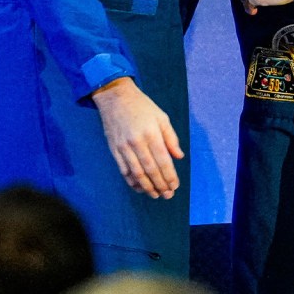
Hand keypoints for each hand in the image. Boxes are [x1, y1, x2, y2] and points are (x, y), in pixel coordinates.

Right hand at [91, 77, 183, 198]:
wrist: (115, 97)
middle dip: (160, 185)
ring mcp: (123, 147)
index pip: (163, 160)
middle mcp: (137, 142)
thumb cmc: (142, 107)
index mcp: (151, 133)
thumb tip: (179, 157)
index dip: (169, 176)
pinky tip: (140, 188)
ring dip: (147, 187)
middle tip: (168, 195)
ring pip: (136, 173)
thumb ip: (171, 138)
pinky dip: (132, 181)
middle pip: (150, 170)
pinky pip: (123, 170)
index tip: (175, 186)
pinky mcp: (114, 149)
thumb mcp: (162, 117)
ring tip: (155, 195)